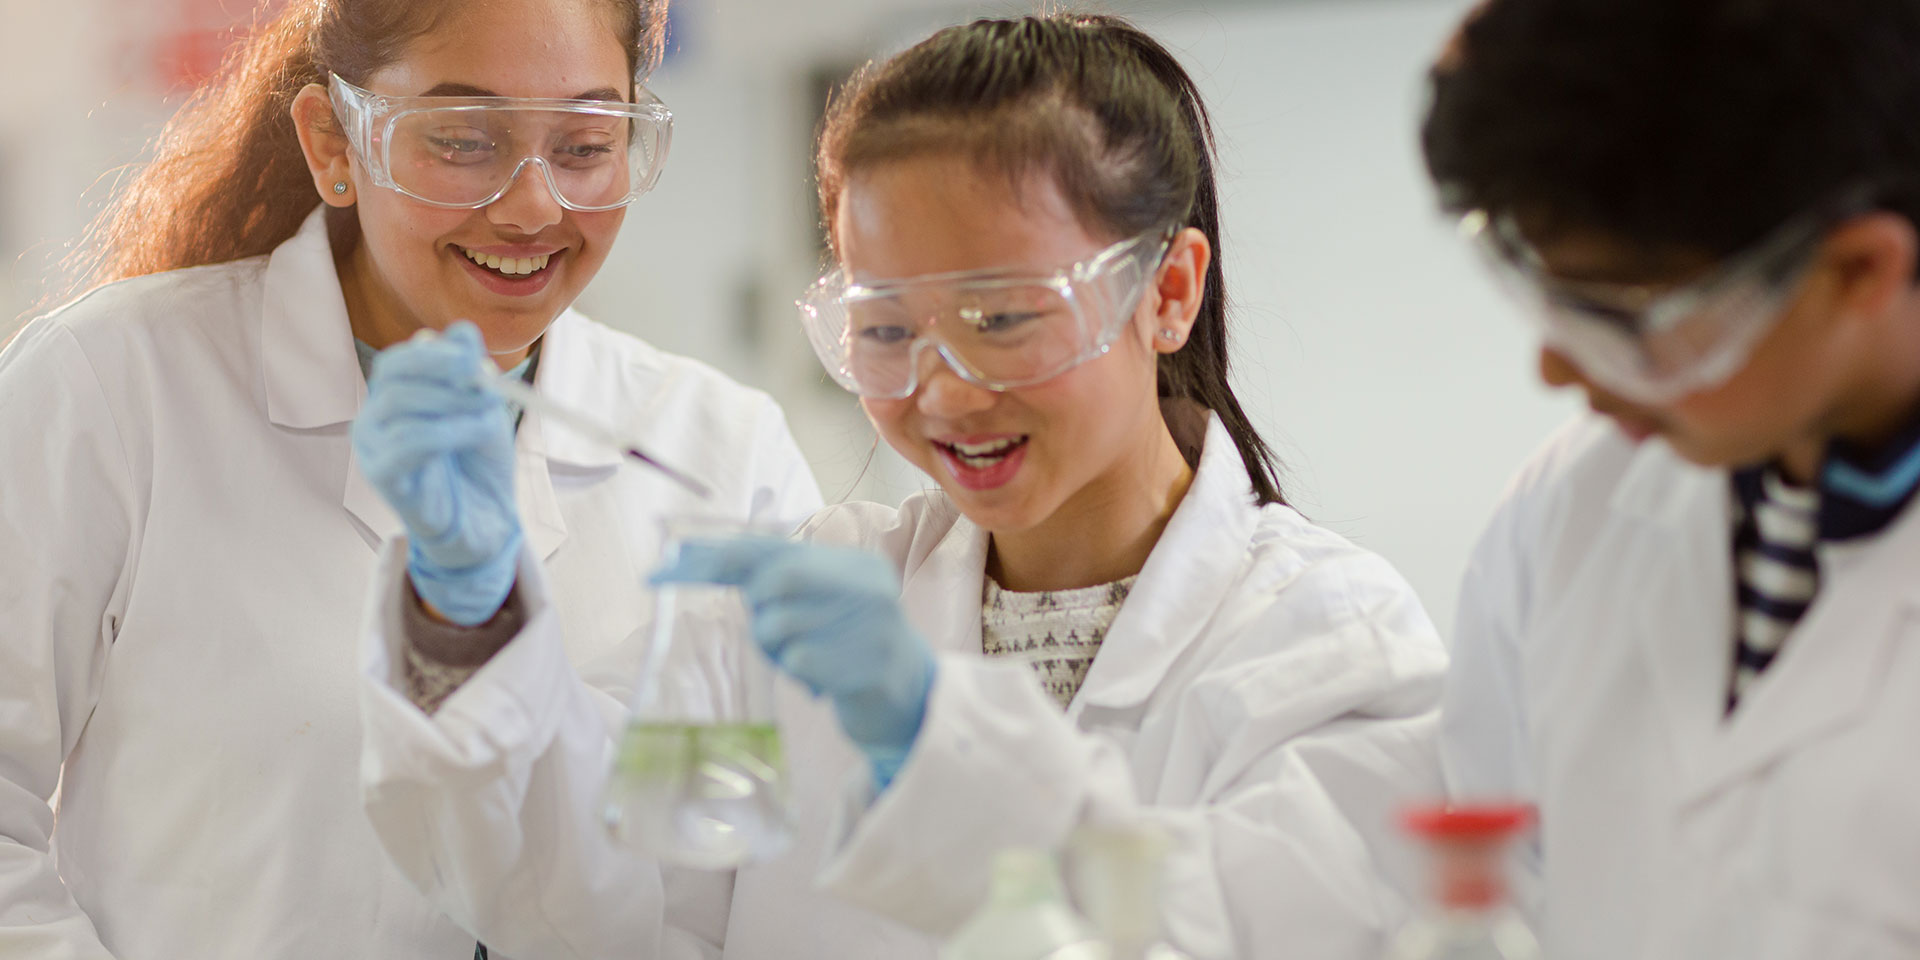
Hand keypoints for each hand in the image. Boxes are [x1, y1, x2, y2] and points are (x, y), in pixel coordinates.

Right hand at [351, 322, 520, 625]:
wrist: (485, 523)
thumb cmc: (480, 465)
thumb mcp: (484, 410)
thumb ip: (472, 374)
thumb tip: (462, 332)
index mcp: (396, 398)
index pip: (399, 360)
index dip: (436, 355)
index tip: (475, 362)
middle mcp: (375, 418)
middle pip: (392, 375)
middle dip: (444, 374)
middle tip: (486, 389)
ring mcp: (372, 447)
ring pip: (399, 404)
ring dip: (451, 403)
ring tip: (489, 418)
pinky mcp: (381, 475)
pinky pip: (406, 442)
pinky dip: (447, 431)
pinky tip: (474, 436)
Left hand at [652, 538, 936, 788]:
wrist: (912, 704)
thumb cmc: (849, 651)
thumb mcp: (822, 607)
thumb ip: (776, 583)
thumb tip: (697, 561)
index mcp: (855, 565)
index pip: (771, 546)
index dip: (713, 556)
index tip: (661, 569)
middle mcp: (868, 587)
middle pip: (775, 580)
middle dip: (759, 608)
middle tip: (772, 632)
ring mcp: (871, 626)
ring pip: (778, 625)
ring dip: (777, 650)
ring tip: (809, 661)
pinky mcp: (866, 667)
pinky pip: (798, 662)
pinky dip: (799, 675)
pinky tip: (823, 682)